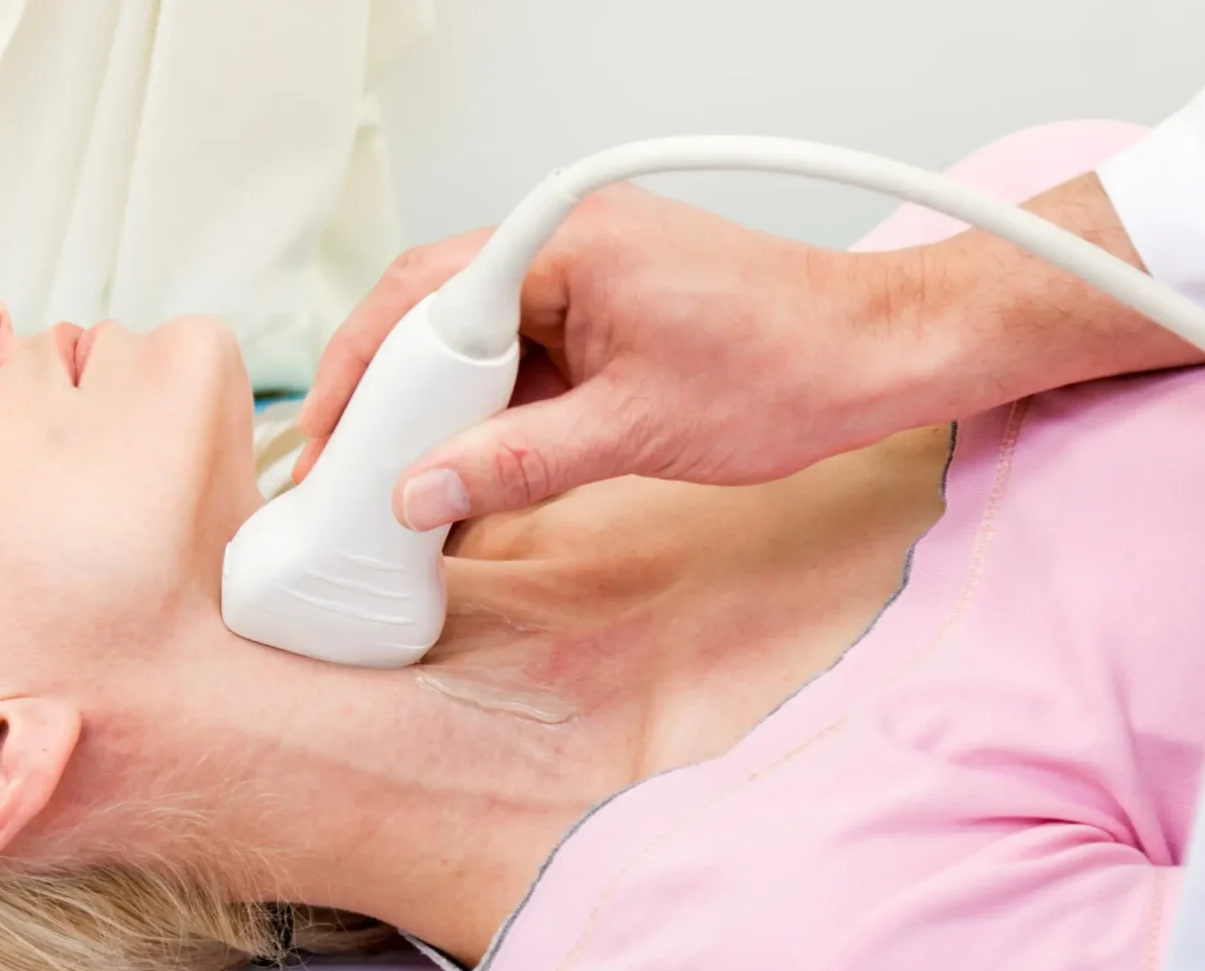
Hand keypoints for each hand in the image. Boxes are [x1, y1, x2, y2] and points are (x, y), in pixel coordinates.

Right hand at [299, 173, 1188, 530]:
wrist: (879, 357)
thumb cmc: (787, 371)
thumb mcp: (635, 434)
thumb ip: (517, 464)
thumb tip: (420, 493)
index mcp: (564, 245)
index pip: (419, 300)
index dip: (358, 380)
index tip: (326, 447)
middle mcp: (567, 244)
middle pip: (431, 316)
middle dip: (382, 400)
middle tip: (344, 474)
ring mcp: (586, 276)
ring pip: (474, 345)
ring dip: (435, 414)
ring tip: (394, 486)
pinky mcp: (607, 312)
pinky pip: (522, 360)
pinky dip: (490, 416)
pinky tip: (466, 475)